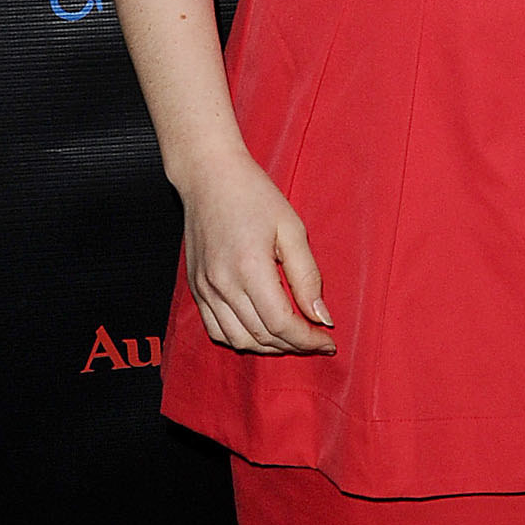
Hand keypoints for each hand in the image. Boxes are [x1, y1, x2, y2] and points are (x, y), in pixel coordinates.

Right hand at [181, 153, 335, 354]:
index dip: (308, 339)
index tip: (328, 342)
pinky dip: (242, 339)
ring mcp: (205, 288)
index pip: (281, 324)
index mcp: (249, 268)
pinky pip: (216, 330)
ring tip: (292, 338)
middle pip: (262, 336)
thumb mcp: (292, 229)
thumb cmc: (254, 195)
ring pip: (238, 340)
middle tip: (316, 339)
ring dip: (269, 347)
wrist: (208, 177)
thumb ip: (307, 277)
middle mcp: (222, 284)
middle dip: (294, 345)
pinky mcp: (196, 288)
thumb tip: (322, 318)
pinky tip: (262, 331)